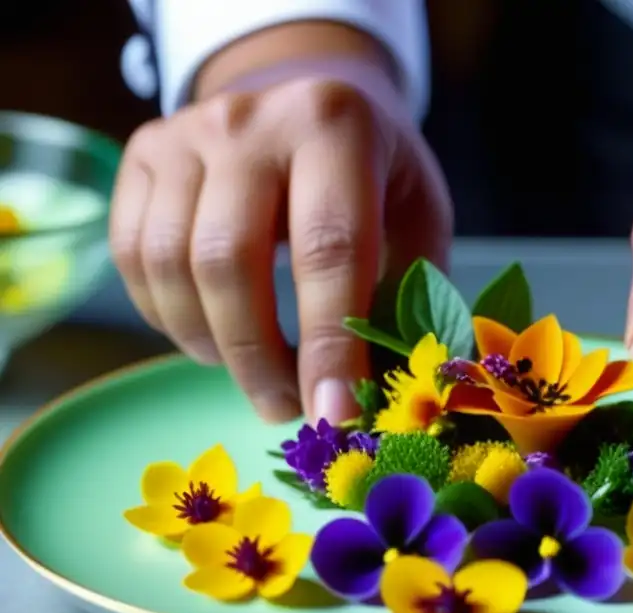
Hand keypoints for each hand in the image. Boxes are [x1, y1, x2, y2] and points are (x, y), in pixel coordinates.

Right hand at [110, 74, 450, 423]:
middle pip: (229, 262)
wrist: (309, 95)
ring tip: (257, 376)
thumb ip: (408, 296)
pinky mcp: (142, 153)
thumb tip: (383, 395)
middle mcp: (250, 120)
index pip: (328, 249)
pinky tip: (212, 336)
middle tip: (289, 408)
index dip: (328, 345)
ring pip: (170, 265)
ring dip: (210, 346)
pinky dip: (168, 317)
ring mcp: (185, 133)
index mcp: (335, 126)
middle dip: (258, 359)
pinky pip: (134, 258)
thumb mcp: (418, 218)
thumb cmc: (375, 173)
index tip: (331, 418)